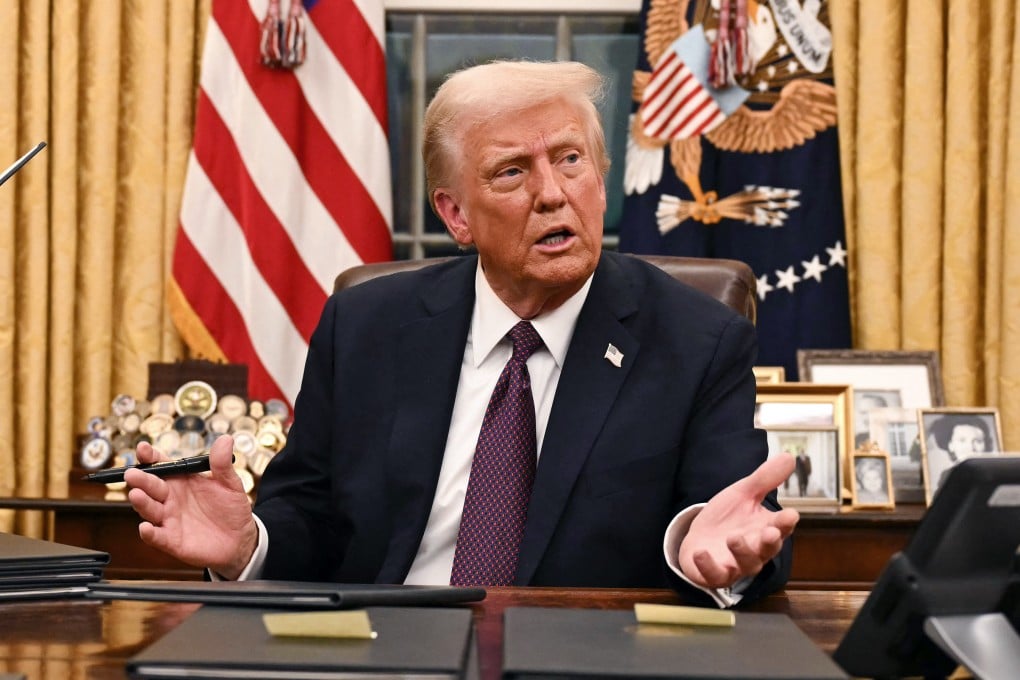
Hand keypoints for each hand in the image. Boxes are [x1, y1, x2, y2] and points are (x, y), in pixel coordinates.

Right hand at [126, 434, 257, 579]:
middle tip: (132, 473)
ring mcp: (169, 519)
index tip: (143, 448)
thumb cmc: (231, 508)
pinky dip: (149, 533)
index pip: (162, 465)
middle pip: (151, 486)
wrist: (239, 539)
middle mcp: (170, 498)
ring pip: (150, 509)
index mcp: (182, 480)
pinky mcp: (172, 540)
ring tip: (136, 494)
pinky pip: (157, 537)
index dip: (151, 456)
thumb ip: (222, 463)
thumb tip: (225, 439)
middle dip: (141, 479)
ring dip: (142, 502)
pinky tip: (145, 528)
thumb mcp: (230, 483)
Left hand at [678, 454, 799, 589]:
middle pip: (767, 549)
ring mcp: (736, 564)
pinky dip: (708, 567)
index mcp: (766, 529)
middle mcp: (756, 550)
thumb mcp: (743, 494)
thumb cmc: (728, 517)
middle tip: (770, 532)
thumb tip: (788, 457)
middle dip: (769, 542)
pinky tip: (700, 553)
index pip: (781, 527)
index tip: (790, 514)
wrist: (701, 537)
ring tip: (733, 538)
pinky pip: (714, 575)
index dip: (786, 522)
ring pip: (745, 564)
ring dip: (741, 551)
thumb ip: (764, 479)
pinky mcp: (715, 574)